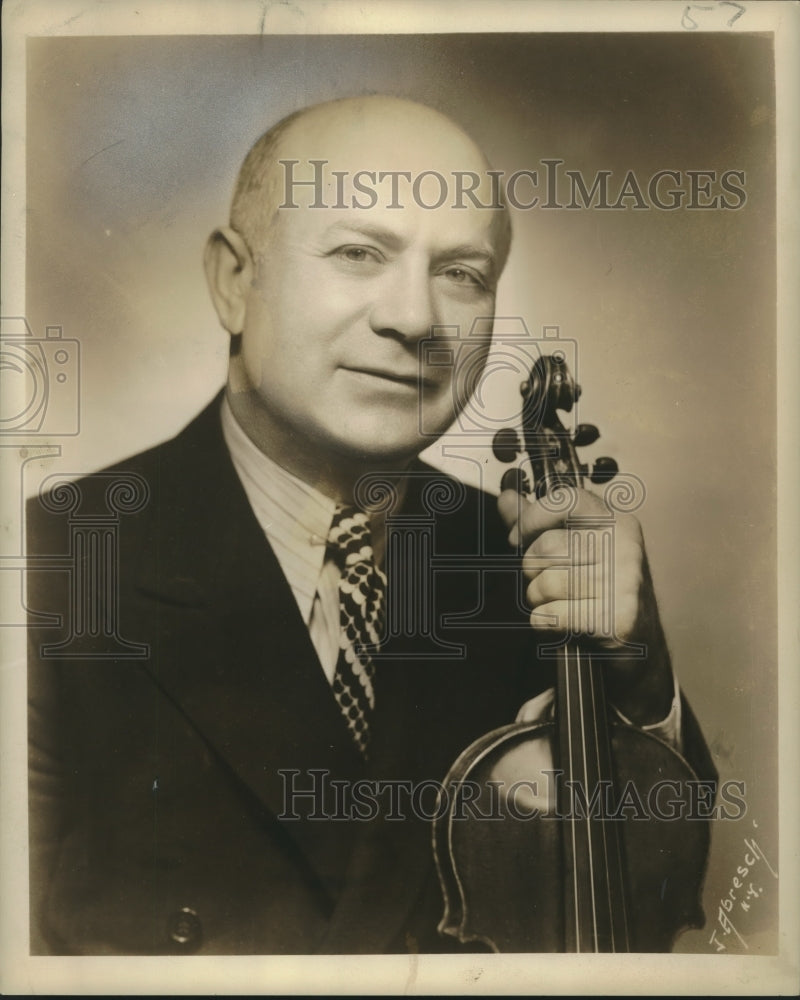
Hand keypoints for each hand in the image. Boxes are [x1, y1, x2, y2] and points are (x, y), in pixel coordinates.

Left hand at [497, 486, 674, 726]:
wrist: (639, 645)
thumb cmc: (603, 593)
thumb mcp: (577, 550)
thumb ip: (540, 523)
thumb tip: (507, 500)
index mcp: (616, 523)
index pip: (566, 501)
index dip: (532, 518)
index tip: (518, 538)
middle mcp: (625, 547)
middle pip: (546, 547)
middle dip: (533, 571)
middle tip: (551, 583)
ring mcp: (624, 583)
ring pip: (545, 584)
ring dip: (539, 601)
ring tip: (560, 605)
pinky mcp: (617, 618)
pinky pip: (551, 615)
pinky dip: (545, 624)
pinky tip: (565, 624)